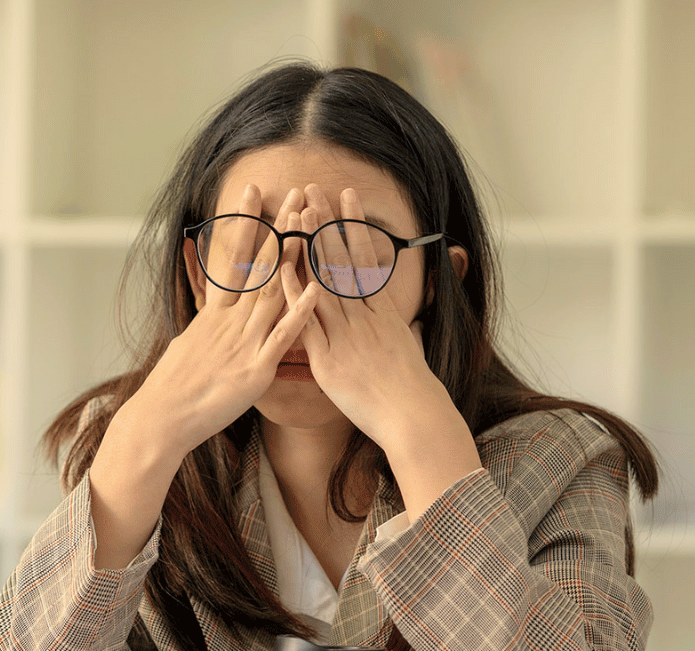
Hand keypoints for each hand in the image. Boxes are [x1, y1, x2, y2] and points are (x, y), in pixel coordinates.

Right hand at [85, 184, 317, 569]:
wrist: (162, 419)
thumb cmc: (174, 389)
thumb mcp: (188, 346)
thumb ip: (207, 326)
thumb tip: (210, 312)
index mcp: (215, 314)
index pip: (232, 258)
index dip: (245, 224)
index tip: (254, 192)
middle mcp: (230, 321)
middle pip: (260, 265)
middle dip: (280, 228)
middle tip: (296, 193)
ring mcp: (243, 341)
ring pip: (273, 291)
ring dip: (295, 257)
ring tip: (311, 225)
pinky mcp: (255, 368)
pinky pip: (282, 336)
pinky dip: (300, 312)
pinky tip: (318, 290)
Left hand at [292, 184, 480, 516]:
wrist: (413, 416)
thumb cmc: (412, 390)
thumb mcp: (409, 349)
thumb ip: (398, 329)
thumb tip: (401, 320)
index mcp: (383, 311)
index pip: (365, 258)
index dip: (353, 226)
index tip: (345, 198)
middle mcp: (364, 316)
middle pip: (342, 260)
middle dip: (327, 223)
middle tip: (313, 189)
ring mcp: (345, 334)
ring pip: (324, 280)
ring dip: (310, 245)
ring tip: (298, 212)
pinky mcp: (328, 358)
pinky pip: (307, 320)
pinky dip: (294, 293)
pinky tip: (281, 269)